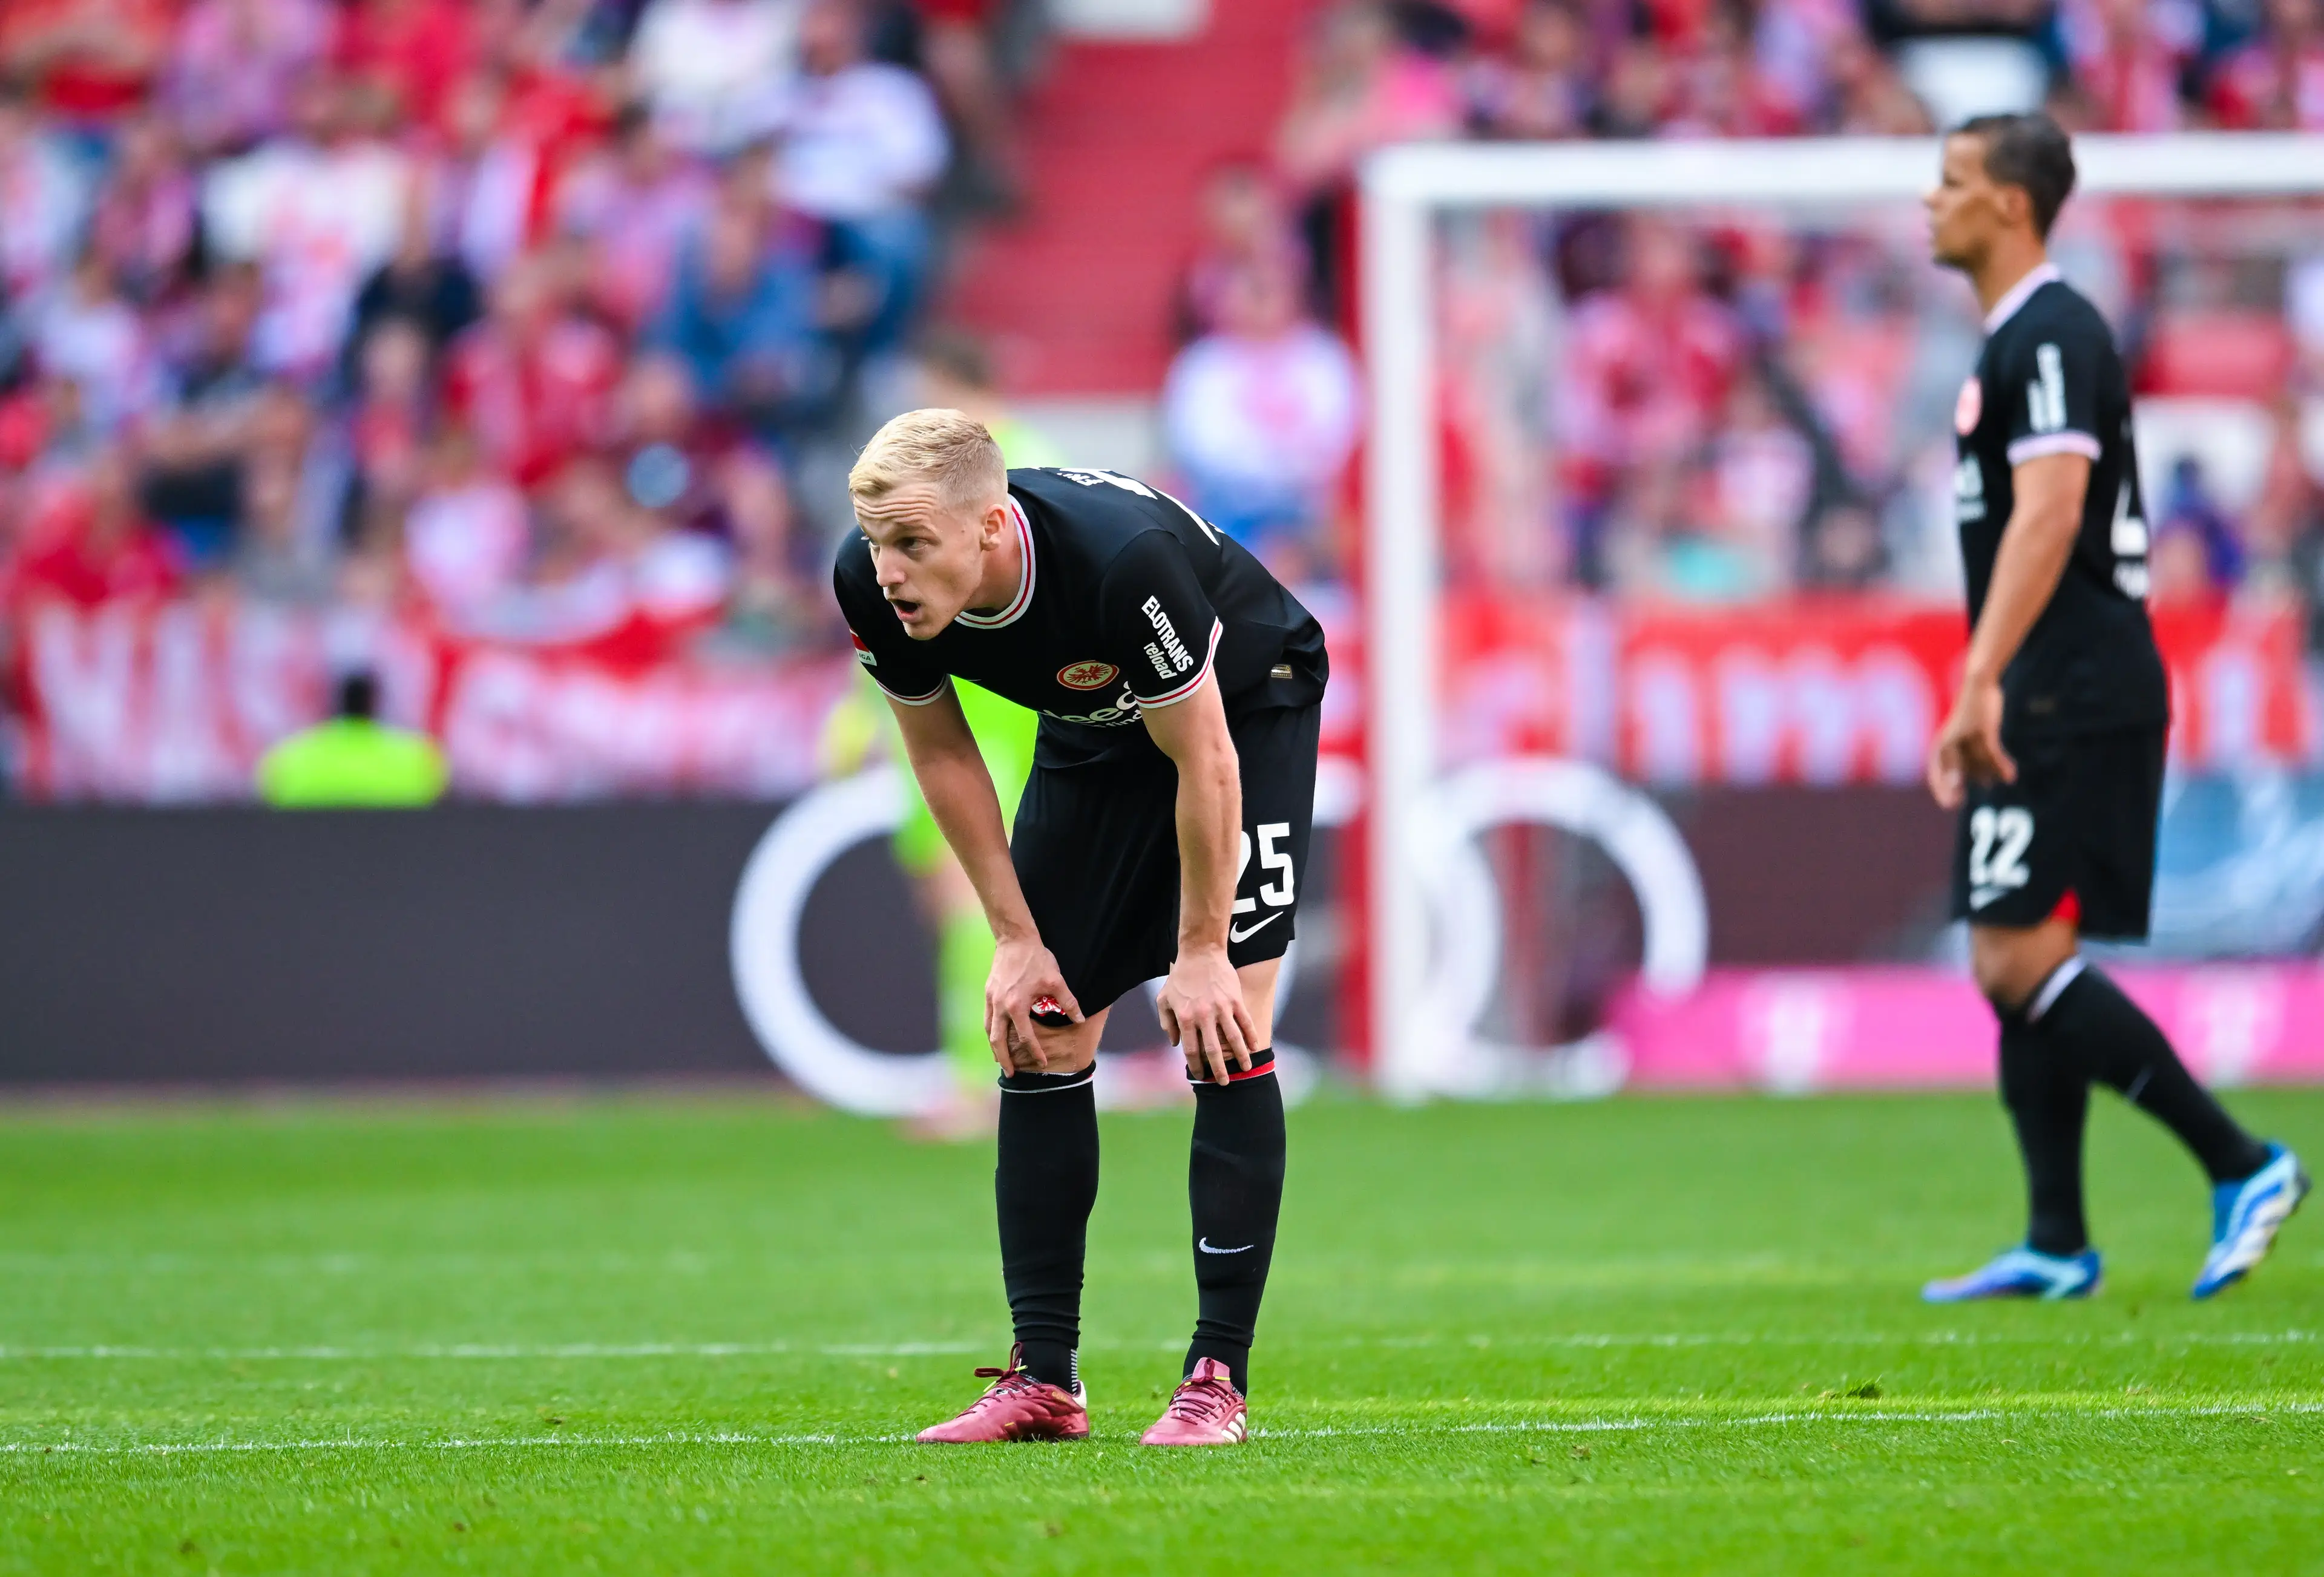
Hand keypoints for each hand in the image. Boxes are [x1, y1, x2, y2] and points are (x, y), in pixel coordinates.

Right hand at [985, 934, 1079, 1073]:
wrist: (1015, 939)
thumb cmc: (1037, 959)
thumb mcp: (1056, 981)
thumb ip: (1068, 1002)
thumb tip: (1079, 1019)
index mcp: (1016, 1006)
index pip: (1026, 1037)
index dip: (1035, 1052)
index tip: (1041, 1063)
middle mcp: (1000, 1006)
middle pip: (998, 1041)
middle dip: (1004, 1059)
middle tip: (1010, 1074)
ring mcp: (991, 999)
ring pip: (989, 1030)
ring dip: (994, 1047)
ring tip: (1000, 1059)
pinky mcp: (988, 992)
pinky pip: (987, 1018)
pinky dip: (991, 1031)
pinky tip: (996, 1036)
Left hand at [1157, 945, 1256, 1086]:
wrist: (1200, 953)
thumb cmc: (1179, 977)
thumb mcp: (1164, 999)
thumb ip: (1167, 1023)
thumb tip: (1175, 1043)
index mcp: (1185, 1018)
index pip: (1191, 1050)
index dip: (1196, 1066)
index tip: (1201, 1076)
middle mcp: (1203, 1015)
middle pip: (1213, 1050)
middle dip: (1220, 1070)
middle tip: (1225, 1083)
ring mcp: (1221, 1007)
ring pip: (1234, 1038)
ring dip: (1241, 1056)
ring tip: (1246, 1069)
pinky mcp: (1235, 999)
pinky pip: (1245, 1021)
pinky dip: (1251, 1036)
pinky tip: (1254, 1047)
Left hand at [1927, 674, 2014, 810]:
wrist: (1978, 688)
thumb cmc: (1972, 718)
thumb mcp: (1966, 740)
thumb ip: (1969, 761)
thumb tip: (1983, 784)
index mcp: (1940, 745)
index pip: (1935, 773)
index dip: (1940, 790)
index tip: (1949, 804)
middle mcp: (1948, 742)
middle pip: (1952, 772)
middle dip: (1952, 788)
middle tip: (1955, 804)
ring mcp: (1964, 737)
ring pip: (1978, 764)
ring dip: (1990, 773)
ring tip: (2005, 776)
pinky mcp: (1981, 730)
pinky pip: (1992, 754)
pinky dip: (2001, 766)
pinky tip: (2011, 775)